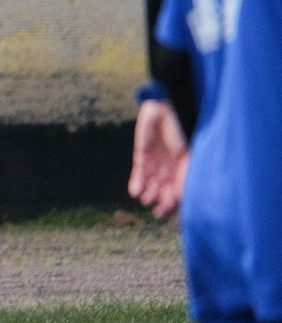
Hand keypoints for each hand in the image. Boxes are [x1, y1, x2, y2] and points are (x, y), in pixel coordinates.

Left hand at [127, 99, 187, 217]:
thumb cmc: (182, 128)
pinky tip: (135, 192)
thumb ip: (184, 176)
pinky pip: (139, 171)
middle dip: (162, 201)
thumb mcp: (187, 155)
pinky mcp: (142, 153)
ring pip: (152, 182)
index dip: (178, 203)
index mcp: (187, 165)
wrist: (166, 106)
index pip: (182, 189)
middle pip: (166, 188)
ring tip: (146, 200)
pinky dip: (137, 182)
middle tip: (157, 212)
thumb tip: (182, 199)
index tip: (173, 216)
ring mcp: (157, 160)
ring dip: (149, 193)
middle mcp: (171, 165)